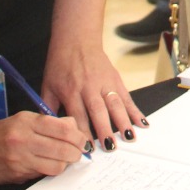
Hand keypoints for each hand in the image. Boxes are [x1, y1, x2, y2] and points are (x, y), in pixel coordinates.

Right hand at [0, 111, 87, 182]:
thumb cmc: (5, 131)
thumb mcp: (26, 118)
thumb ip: (51, 122)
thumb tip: (75, 128)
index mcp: (27, 121)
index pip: (63, 129)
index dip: (78, 136)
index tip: (82, 140)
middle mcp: (23, 140)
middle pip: (63, 149)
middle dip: (76, 153)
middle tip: (79, 152)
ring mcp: (20, 159)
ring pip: (56, 166)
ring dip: (65, 164)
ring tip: (65, 159)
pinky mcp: (18, 174)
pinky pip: (43, 174)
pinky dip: (51, 170)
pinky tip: (50, 164)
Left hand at [42, 30, 145, 152]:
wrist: (76, 39)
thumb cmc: (60, 64)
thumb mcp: (47, 85)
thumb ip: (47, 108)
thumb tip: (47, 132)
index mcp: (70, 90)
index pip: (78, 116)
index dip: (83, 133)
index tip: (87, 150)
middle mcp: (89, 87)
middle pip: (98, 111)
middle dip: (105, 130)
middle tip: (110, 148)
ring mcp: (104, 82)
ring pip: (115, 104)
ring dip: (123, 122)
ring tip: (129, 138)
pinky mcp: (115, 79)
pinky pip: (126, 97)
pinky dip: (135, 110)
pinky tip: (142, 123)